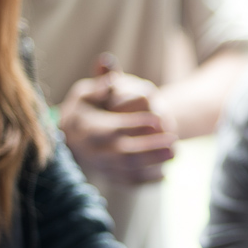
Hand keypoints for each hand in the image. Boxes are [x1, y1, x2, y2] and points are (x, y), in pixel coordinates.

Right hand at [58, 54, 177, 183]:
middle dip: (149, 147)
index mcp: (86, 127)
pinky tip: (164, 175)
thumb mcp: (87, 90)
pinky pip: (127, 182)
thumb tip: (108, 64)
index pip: (112, 127)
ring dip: (152, 163)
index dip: (135, 124)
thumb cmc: (86, 107)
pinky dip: (145, 181)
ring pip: (127, 169)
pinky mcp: (108, 177)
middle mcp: (92, 150)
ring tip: (175, 153)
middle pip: (122, 152)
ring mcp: (100, 166)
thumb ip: (101, 80)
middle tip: (173, 140)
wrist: (72, 135)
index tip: (157, 120)